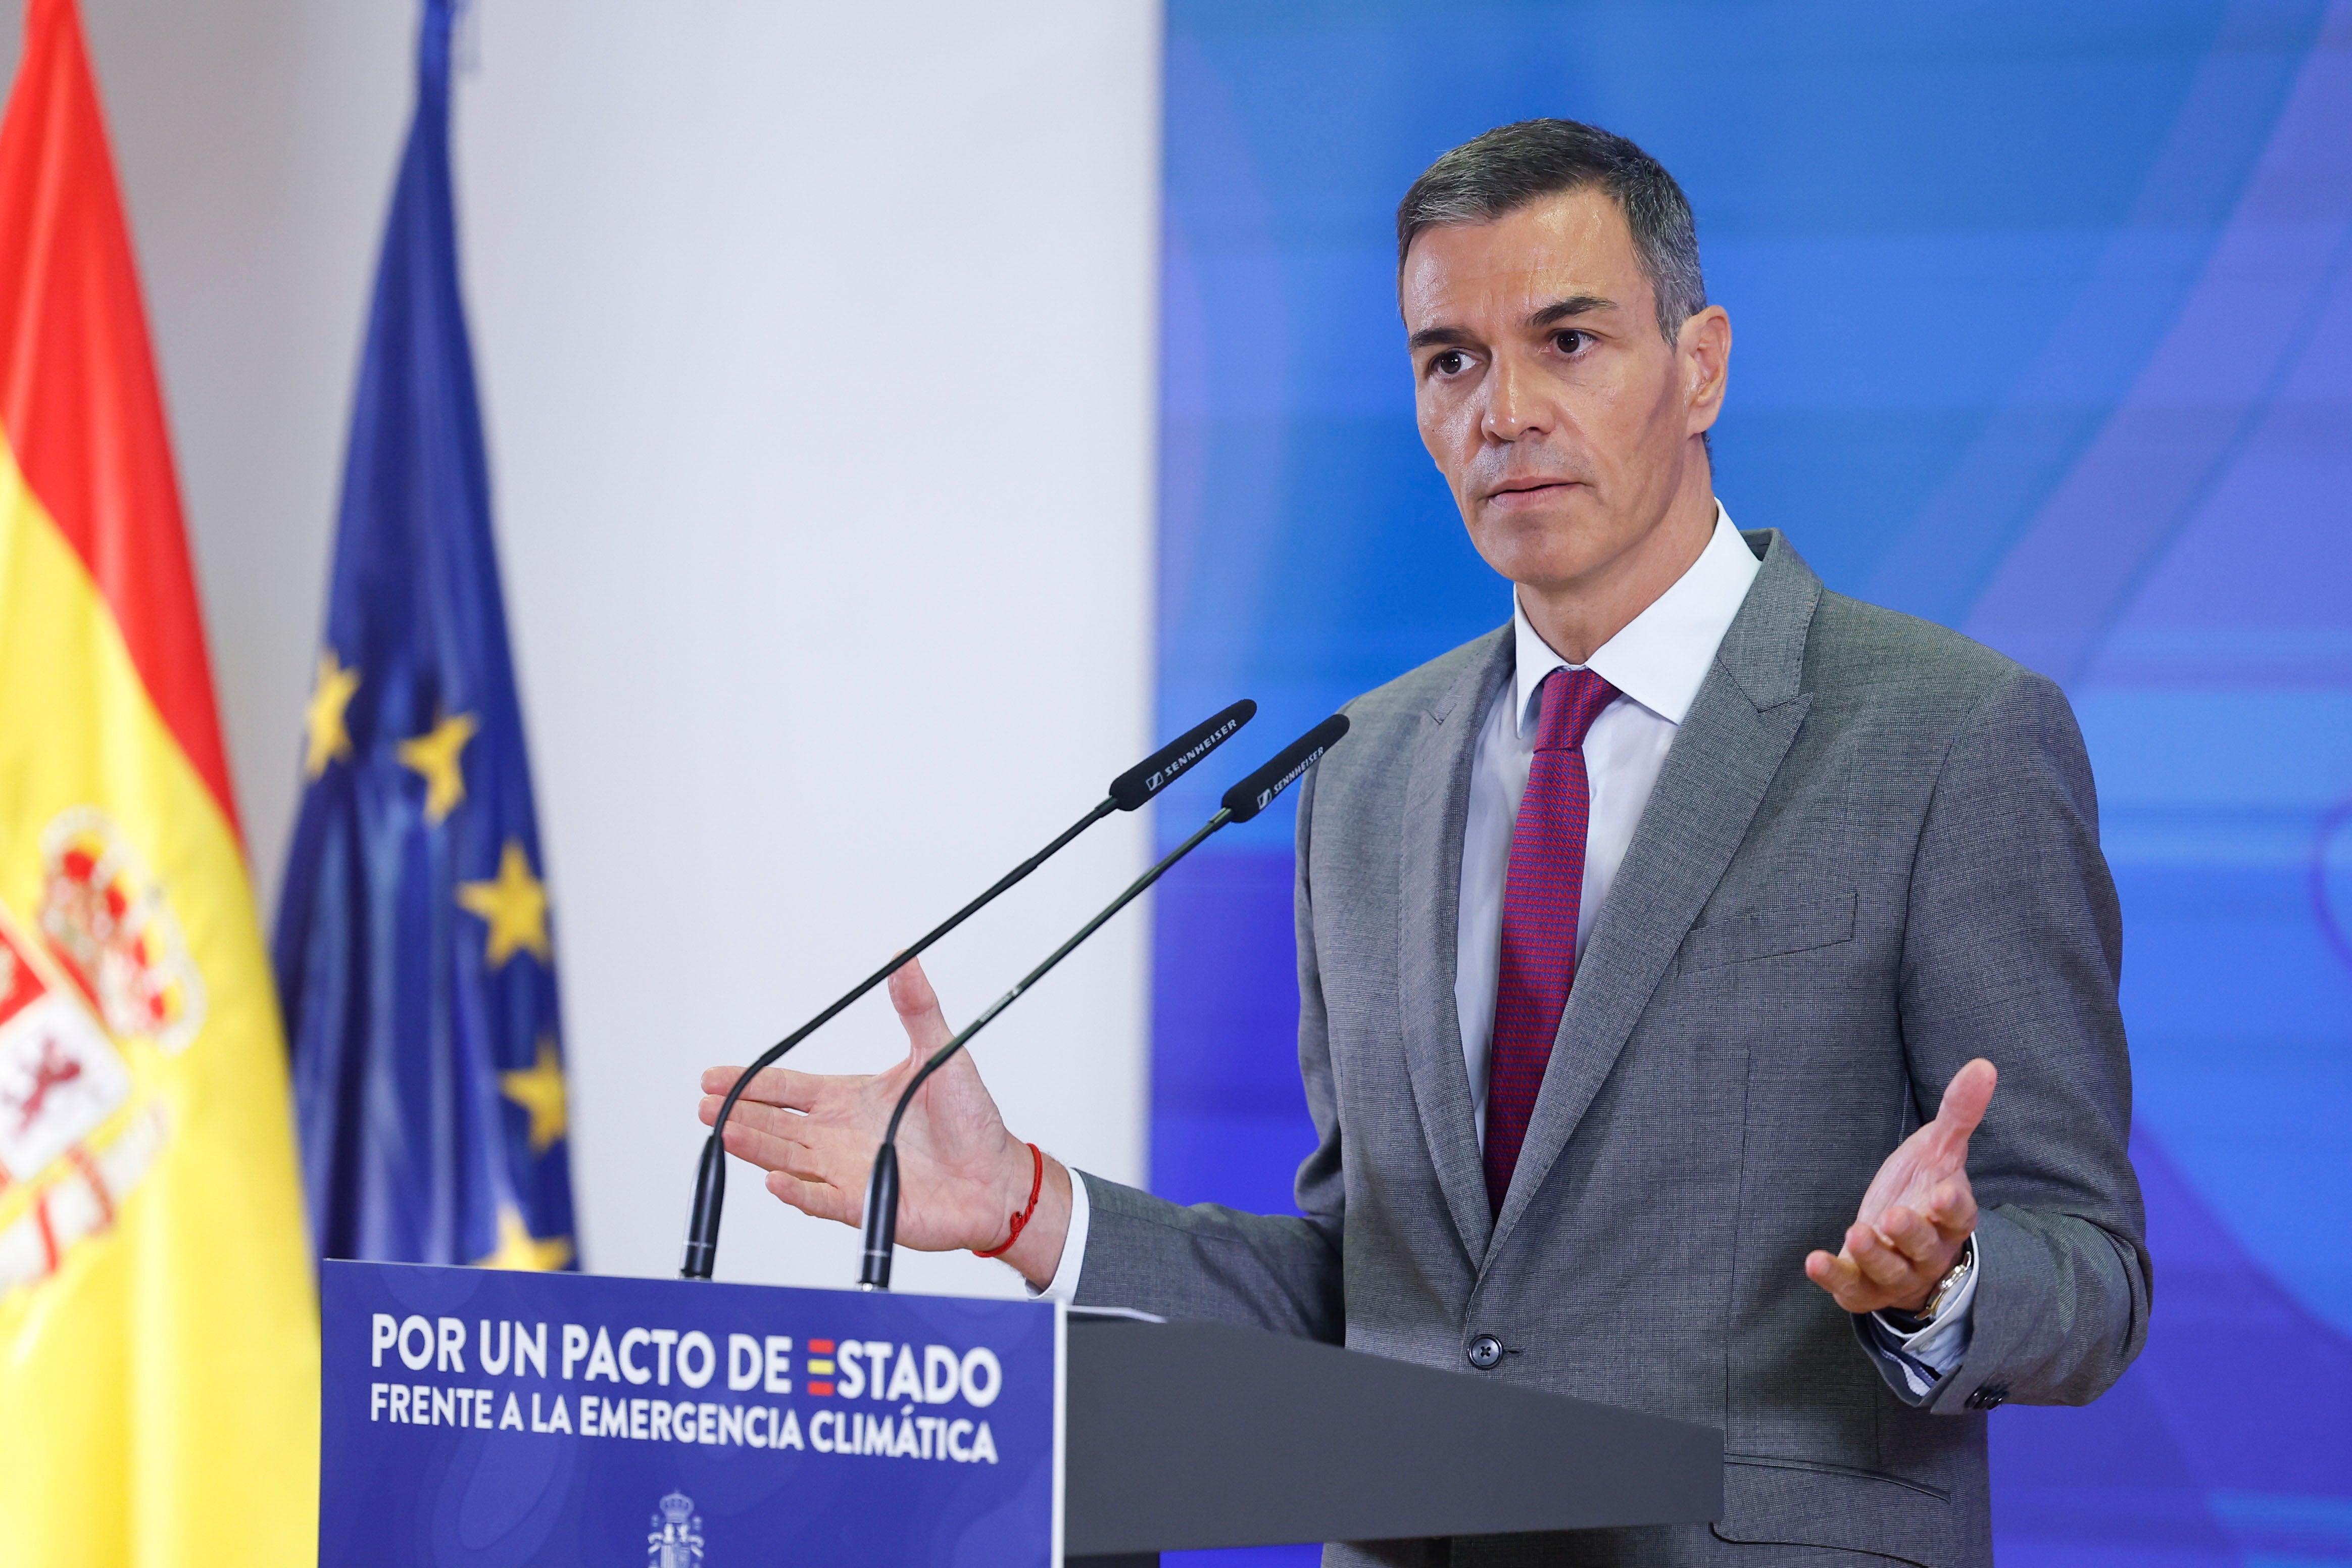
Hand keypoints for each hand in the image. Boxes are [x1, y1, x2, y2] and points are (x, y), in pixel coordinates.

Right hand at [697, 958, 1072, 1287]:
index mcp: (849, 1101)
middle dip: (739, 1115)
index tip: (712, 1077)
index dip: (751, 1082)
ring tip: (727, 1134)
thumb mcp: (939, 1053)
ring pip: (790, 1159)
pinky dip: (799, 1193)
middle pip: (778, 1124)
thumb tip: (903, 958)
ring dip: (758, 1148)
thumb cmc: (971, 1119)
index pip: (788, 1088)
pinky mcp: (865, 1204)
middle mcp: (839, 1137)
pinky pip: (824, 1199)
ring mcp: (847, 1172)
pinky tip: (774, 1181)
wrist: (997, 1174)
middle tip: (705, 1107)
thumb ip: (916, 1007)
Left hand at [1804, 1058, 1995, 1315]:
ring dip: (1873, 1256)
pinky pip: (1853, 1290)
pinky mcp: (1867, 1289)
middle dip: (1909, 1233)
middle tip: (1891, 1216)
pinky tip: (1814, 1260)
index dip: (1953, 1206)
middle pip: (1925, 1247)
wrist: (1903, 1243)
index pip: (1960, 1216)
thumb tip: (1983, 1065)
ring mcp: (1899, 1275)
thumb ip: (1958, 1112)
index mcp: (1951, 1218)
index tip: (1946, 1191)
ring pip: (1892, 1273)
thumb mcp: (1938, 1149)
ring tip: (1856, 1231)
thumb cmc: (1924, 1190)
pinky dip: (1835, 1278)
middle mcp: (1930, 1252)